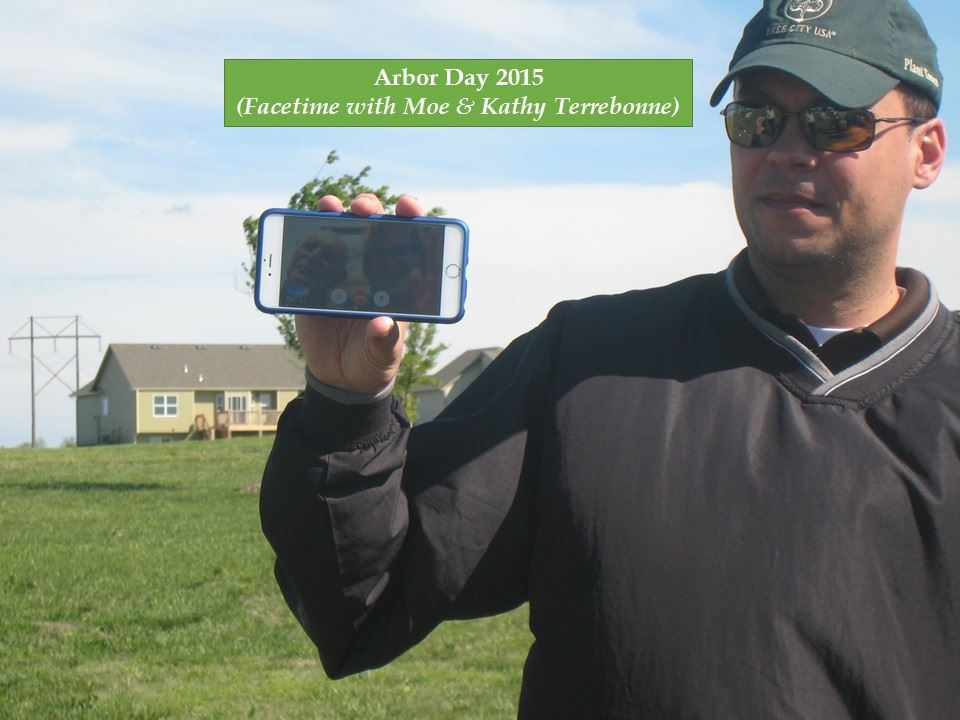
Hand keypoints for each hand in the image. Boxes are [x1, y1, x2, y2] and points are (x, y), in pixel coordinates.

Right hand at [295, 193, 423, 394]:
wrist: (342, 378)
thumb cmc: (373, 361)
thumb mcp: (384, 355)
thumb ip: (384, 342)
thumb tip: (381, 324)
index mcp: (395, 280)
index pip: (407, 241)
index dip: (410, 217)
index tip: (407, 206)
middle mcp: (368, 269)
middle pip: (369, 225)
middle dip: (367, 208)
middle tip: (361, 209)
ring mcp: (338, 274)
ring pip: (336, 233)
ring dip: (333, 214)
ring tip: (329, 207)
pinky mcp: (311, 286)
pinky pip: (305, 260)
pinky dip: (301, 245)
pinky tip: (299, 238)